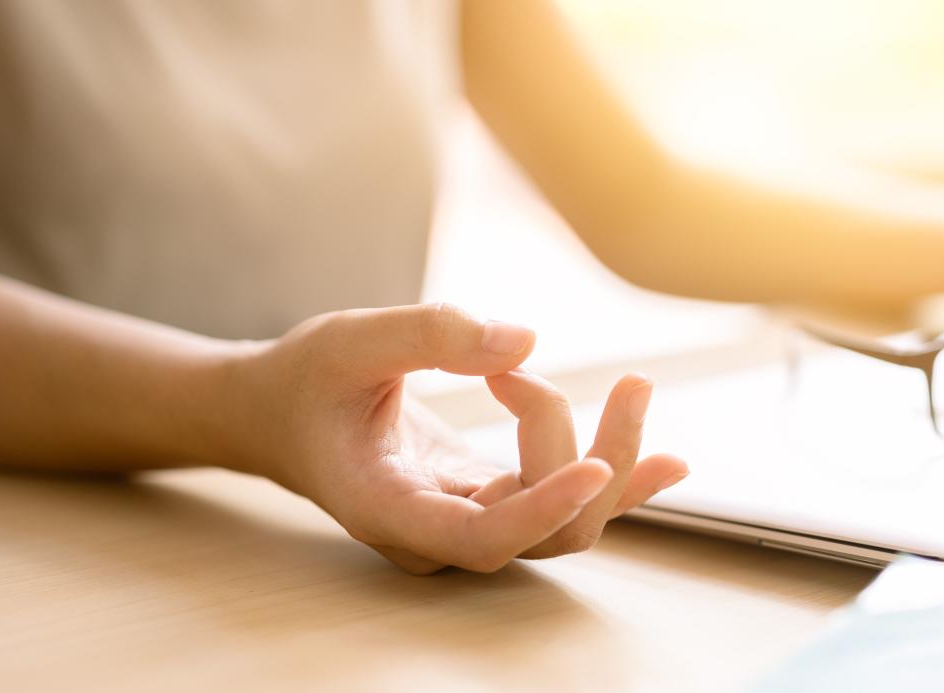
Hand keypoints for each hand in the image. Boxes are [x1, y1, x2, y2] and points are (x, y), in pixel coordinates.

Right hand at [222, 303, 687, 572]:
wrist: (280, 415)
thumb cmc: (305, 381)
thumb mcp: (349, 340)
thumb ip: (429, 334)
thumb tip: (523, 340)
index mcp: (390, 507)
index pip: (483, 538)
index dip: (545, 508)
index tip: (598, 462)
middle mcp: (436, 532)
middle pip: (546, 531)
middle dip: (595, 455)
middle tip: (606, 374)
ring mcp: (465, 521)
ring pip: (565, 523)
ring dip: (614, 461)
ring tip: (637, 388)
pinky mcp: (487, 499)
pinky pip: (561, 505)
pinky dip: (613, 479)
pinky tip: (664, 458)